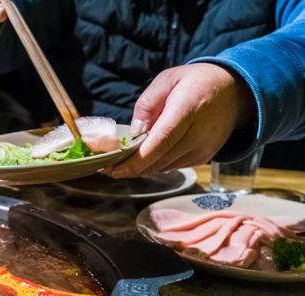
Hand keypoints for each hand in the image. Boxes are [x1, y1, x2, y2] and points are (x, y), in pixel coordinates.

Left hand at [106, 63, 257, 177]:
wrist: (236, 93)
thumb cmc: (197, 83)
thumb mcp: (168, 80)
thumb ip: (147, 104)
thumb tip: (135, 133)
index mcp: (188, 109)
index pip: (161, 141)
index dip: (136, 159)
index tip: (113, 168)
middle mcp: (198, 134)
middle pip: (159, 159)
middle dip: (130, 167)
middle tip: (104, 168)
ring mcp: (203, 149)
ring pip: (163, 167)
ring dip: (139, 169)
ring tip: (117, 165)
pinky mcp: (203, 158)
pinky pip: (172, 166)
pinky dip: (154, 165)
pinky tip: (140, 160)